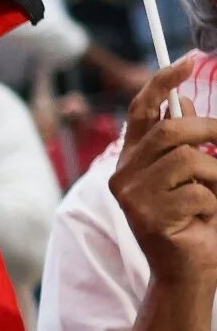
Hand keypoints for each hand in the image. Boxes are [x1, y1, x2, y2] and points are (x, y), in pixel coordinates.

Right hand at [109, 58, 216, 285]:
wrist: (189, 271)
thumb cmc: (196, 221)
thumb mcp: (195, 175)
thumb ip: (185, 142)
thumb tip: (182, 103)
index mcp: (133, 160)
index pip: (142, 111)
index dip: (163, 82)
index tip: (189, 59)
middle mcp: (124, 174)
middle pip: (169, 132)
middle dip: (208, 133)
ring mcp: (131, 197)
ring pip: (187, 161)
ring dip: (216, 177)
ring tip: (215, 198)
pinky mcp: (147, 217)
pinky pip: (196, 192)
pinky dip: (213, 203)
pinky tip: (203, 219)